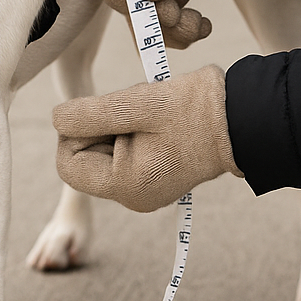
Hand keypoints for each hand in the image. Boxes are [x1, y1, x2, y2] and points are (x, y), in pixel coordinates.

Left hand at [53, 65, 240, 212]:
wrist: (244, 119)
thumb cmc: (194, 110)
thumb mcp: (136, 104)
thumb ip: (89, 114)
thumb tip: (56, 119)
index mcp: (125, 186)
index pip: (67, 163)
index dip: (75, 131)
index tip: (105, 110)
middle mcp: (132, 195)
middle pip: (86, 157)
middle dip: (100, 125)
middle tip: (133, 109)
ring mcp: (146, 187)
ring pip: (106, 149)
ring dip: (118, 123)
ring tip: (150, 112)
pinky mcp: (157, 175)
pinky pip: (126, 150)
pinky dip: (133, 128)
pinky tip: (157, 119)